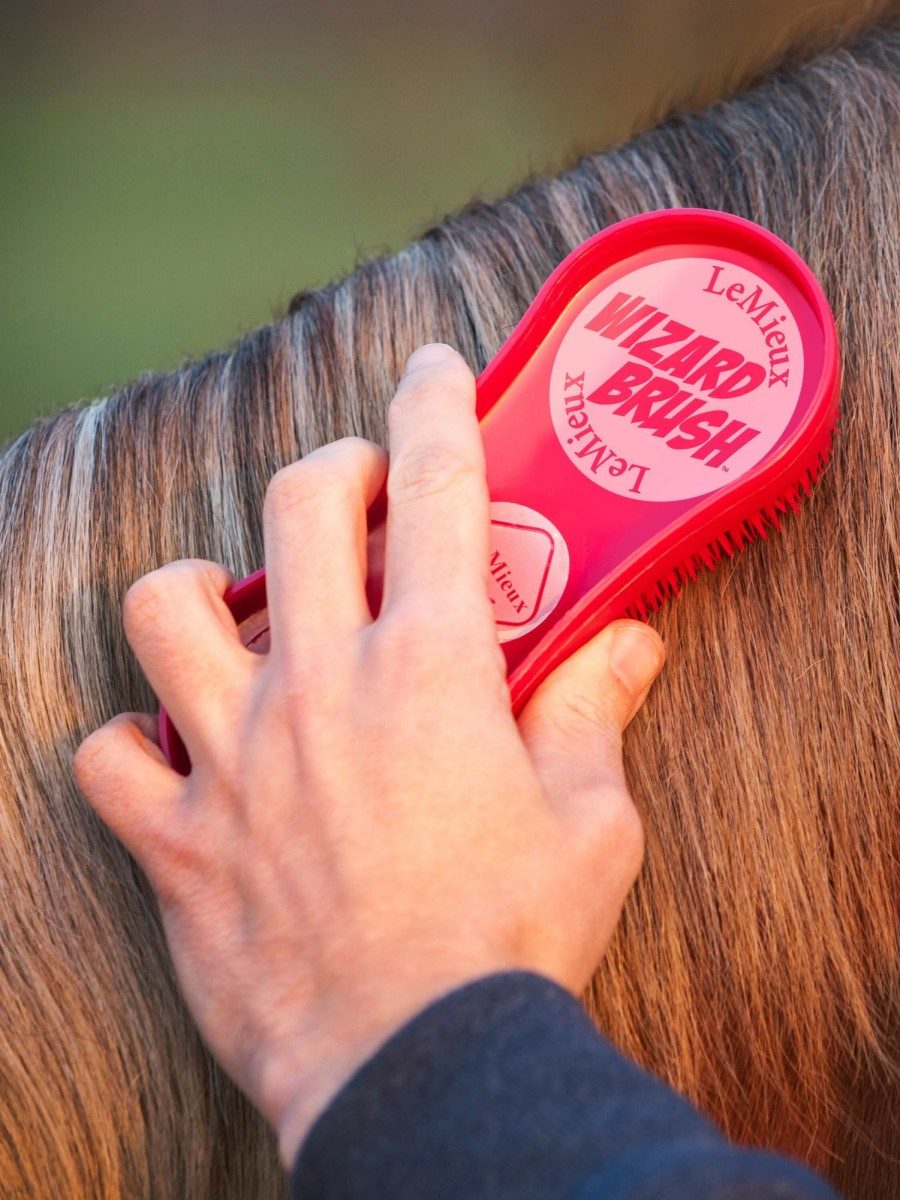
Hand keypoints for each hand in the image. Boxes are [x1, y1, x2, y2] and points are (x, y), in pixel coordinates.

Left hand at [73, 343, 664, 1167]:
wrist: (418, 1069)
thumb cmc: (511, 942)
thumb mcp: (592, 823)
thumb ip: (595, 715)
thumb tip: (631, 647)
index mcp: (430, 672)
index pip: (438, 495)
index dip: (436, 409)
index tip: (432, 368)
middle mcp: (319, 689)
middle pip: (297, 509)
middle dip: (332, 469)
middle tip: (359, 489)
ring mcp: (234, 759)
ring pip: (163, 609)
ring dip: (199, 590)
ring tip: (238, 612)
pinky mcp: (177, 840)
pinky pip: (105, 760)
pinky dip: (129, 745)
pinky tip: (168, 753)